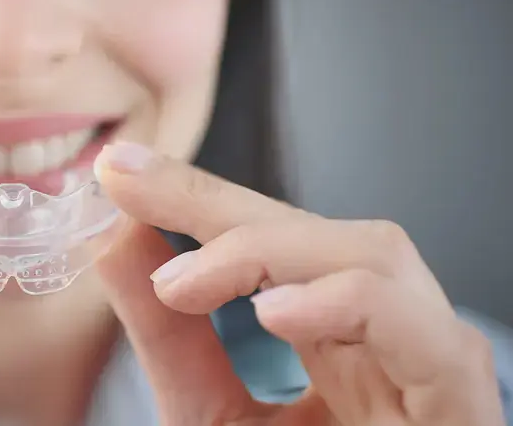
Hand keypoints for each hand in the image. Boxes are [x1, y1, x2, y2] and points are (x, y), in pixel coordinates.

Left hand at [94, 142, 504, 425]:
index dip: (195, 198)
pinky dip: (347, 304)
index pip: (265, 242)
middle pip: (312, 230)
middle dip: (216, 199)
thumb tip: (113, 246)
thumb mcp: (211, 421)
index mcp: (327, 336)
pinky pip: (422, 330)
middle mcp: (379, 338)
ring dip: (269, 249)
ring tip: (183, 280)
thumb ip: (169, 341)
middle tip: (131, 182)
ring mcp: (425, 365)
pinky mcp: (461, 403)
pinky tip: (276, 312)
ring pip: (372, 255)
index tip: (119, 173)